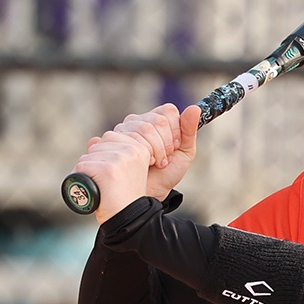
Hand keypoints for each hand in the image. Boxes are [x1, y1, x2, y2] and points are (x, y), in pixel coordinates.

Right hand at [71, 103, 202, 222]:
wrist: (147, 194)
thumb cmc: (165, 176)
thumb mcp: (183, 155)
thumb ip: (189, 132)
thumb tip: (194, 108)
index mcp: (155, 121)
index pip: (167, 111)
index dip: (174, 130)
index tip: (174, 148)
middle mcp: (137, 122)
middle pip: (155, 120)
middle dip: (165, 144)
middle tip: (164, 160)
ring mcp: (122, 131)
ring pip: (141, 128)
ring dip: (152, 150)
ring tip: (152, 164)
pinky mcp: (109, 142)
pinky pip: (121, 137)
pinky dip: (135, 153)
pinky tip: (136, 163)